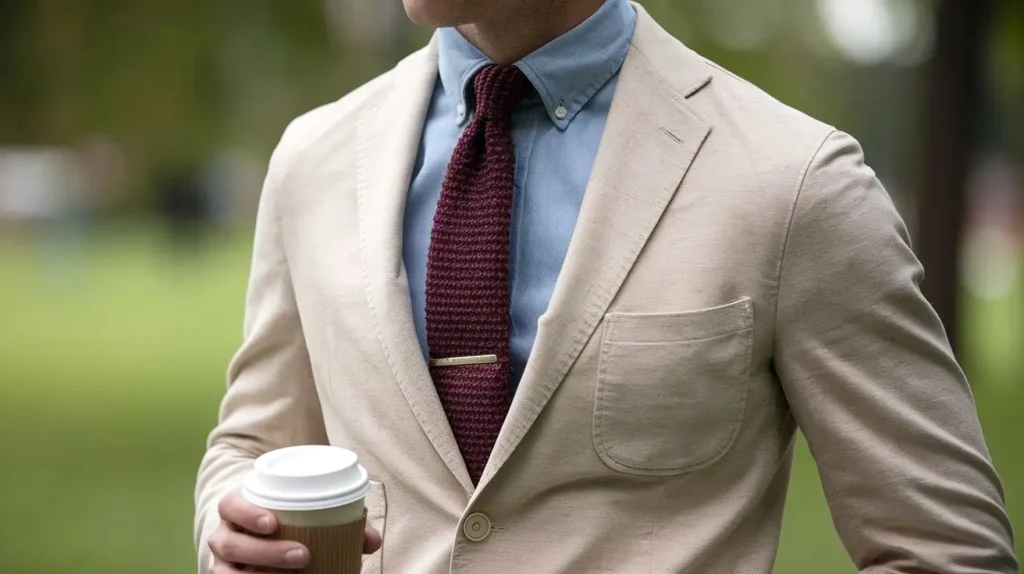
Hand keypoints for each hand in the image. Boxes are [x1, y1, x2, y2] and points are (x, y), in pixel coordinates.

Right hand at [209, 489, 382, 571]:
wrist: (258, 529)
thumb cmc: (286, 516)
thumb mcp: (305, 510)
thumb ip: (339, 520)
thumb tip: (372, 541)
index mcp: (237, 507)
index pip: (231, 506)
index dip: (247, 513)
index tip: (274, 522)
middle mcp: (224, 534)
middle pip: (234, 545)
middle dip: (266, 553)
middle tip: (303, 555)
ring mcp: (223, 561)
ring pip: (227, 573)